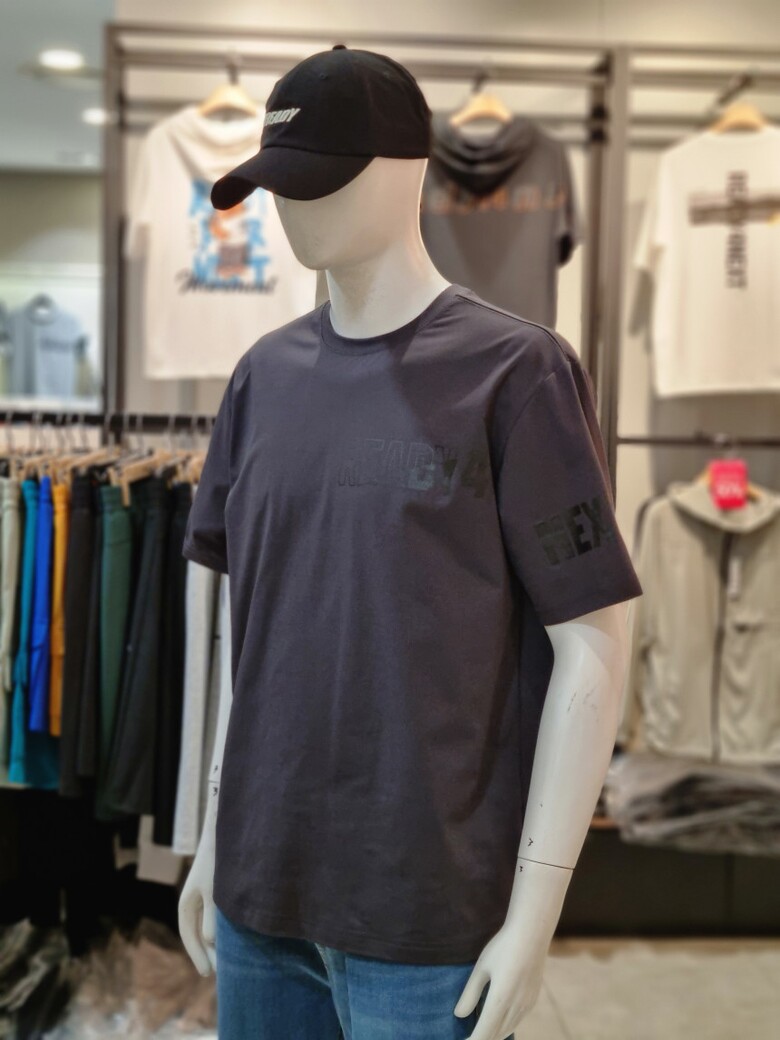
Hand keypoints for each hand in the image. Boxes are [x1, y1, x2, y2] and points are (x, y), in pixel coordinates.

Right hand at [178, 807, 217, 975]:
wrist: (222, 836)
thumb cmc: (217, 863)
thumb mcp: (214, 891)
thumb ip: (212, 916)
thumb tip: (209, 941)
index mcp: (186, 904)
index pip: (188, 936)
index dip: (197, 955)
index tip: (206, 973)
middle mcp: (192, 903)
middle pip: (196, 935)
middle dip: (207, 953)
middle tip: (219, 973)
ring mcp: (202, 898)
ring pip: (206, 928)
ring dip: (214, 944)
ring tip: (227, 962)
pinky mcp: (215, 893)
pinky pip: (214, 918)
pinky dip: (220, 931)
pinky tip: (232, 939)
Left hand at [453, 921, 548, 1039]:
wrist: (532, 934)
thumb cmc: (503, 947)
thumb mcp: (481, 968)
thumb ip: (470, 994)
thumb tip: (458, 1015)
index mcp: (500, 1000)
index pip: (483, 1035)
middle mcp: (516, 1008)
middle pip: (495, 1036)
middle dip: (481, 1039)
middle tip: (466, 1036)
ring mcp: (527, 1006)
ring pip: (507, 1030)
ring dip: (492, 1034)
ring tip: (478, 1030)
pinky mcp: (533, 1001)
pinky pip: (516, 1021)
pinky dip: (504, 1026)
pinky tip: (496, 1019)